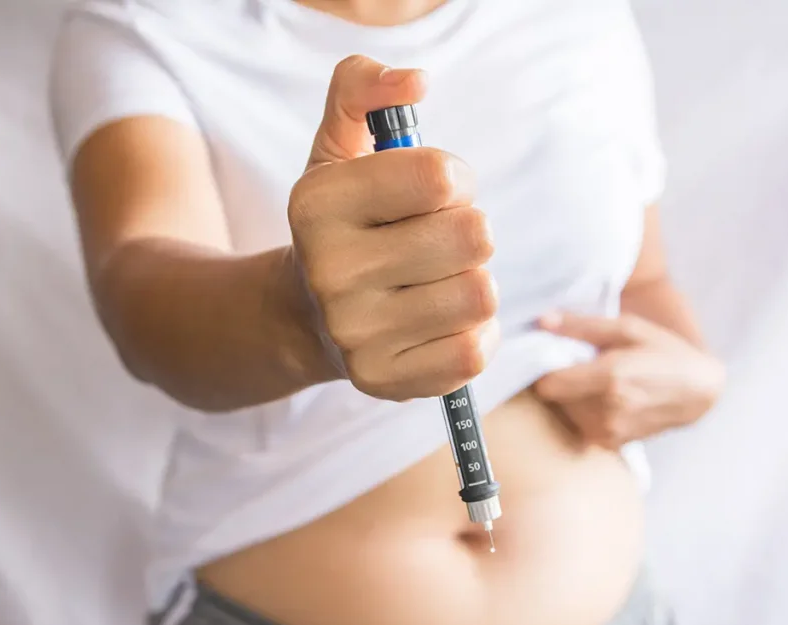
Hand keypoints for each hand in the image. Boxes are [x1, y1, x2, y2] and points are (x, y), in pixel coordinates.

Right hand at [288, 55, 499, 400]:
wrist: (306, 316)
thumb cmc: (345, 222)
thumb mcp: (339, 147)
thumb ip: (364, 89)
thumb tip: (416, 80)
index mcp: (316, 205)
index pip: (442, 177)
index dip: (455, 179)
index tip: (435, 192)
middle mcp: (329, 272)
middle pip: (473, 236)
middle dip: (469, 230)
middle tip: (439, 239)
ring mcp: (355, 335)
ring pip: (480, 294)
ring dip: (473, 280)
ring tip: (439, 279)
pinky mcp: (384, 381)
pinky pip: (476, 350)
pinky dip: (474, 331)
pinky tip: (442, 321)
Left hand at [532, 312, 724, 448]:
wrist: (698, 392)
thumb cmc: (663, 352)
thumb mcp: (628, 328)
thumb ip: (581, 325)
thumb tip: (542, 321)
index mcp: (610, 378)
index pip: (547, 385)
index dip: (543, 369)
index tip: (552, 357)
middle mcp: (607, 411)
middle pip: (554, 398)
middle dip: (561, 381)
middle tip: (581, 366)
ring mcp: (609, 432)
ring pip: (565, 412)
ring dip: (572, 397)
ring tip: (597, 382)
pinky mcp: (611, 444)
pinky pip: (580, 425)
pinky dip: (584, 412)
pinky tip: (605, 399)